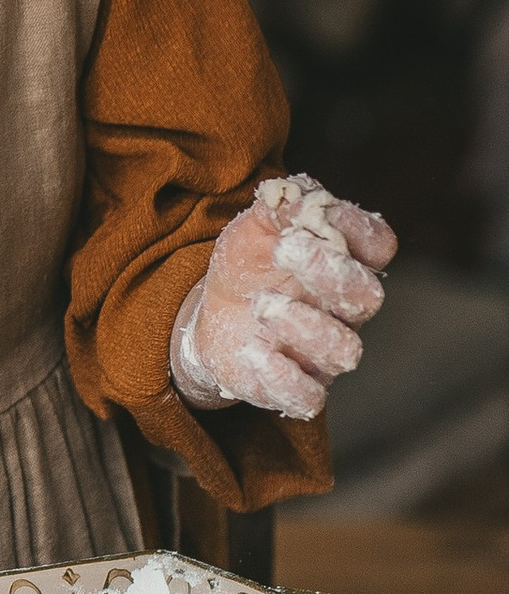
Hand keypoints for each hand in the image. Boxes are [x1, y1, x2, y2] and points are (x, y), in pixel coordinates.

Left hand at [172, 173, 394, 419]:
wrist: (215, 309)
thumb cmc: (250, 262)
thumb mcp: (257, 223)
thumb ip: (282, 204)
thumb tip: (299, 195)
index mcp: (345, 262)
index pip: (379, 244)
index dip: (356, 228)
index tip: (315, 216)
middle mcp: (344, 310)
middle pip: (368, 298)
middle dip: (331, 272)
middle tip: (286, 248)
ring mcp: (322, 353)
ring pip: (346, 352)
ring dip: (304, 325)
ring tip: (261, 303)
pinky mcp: (295, 387)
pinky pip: (309, 398)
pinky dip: (283, 378)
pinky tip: (252, 350)